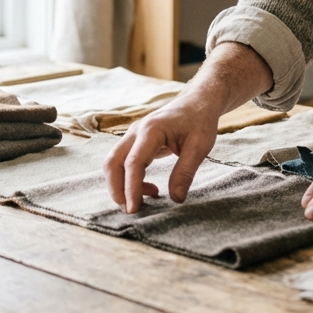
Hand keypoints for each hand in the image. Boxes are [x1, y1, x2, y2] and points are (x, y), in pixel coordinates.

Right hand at [102, 41, 272, 212]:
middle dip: (117, 190)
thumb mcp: (200, 146)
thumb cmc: (200, 121)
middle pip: (113, 163)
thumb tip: (176, 199)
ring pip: (113, 164)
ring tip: (143, 201)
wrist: (198, 102)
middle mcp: (136, 131)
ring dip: (120, 186)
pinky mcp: (135, 142)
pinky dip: (129, 180)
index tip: (134, 209)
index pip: (134, 162)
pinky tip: (151, 189)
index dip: (131, 188)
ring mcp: (132, 135)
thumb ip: (186, 172)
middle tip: (132, 210)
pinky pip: (122, 163)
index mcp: (152, 130)